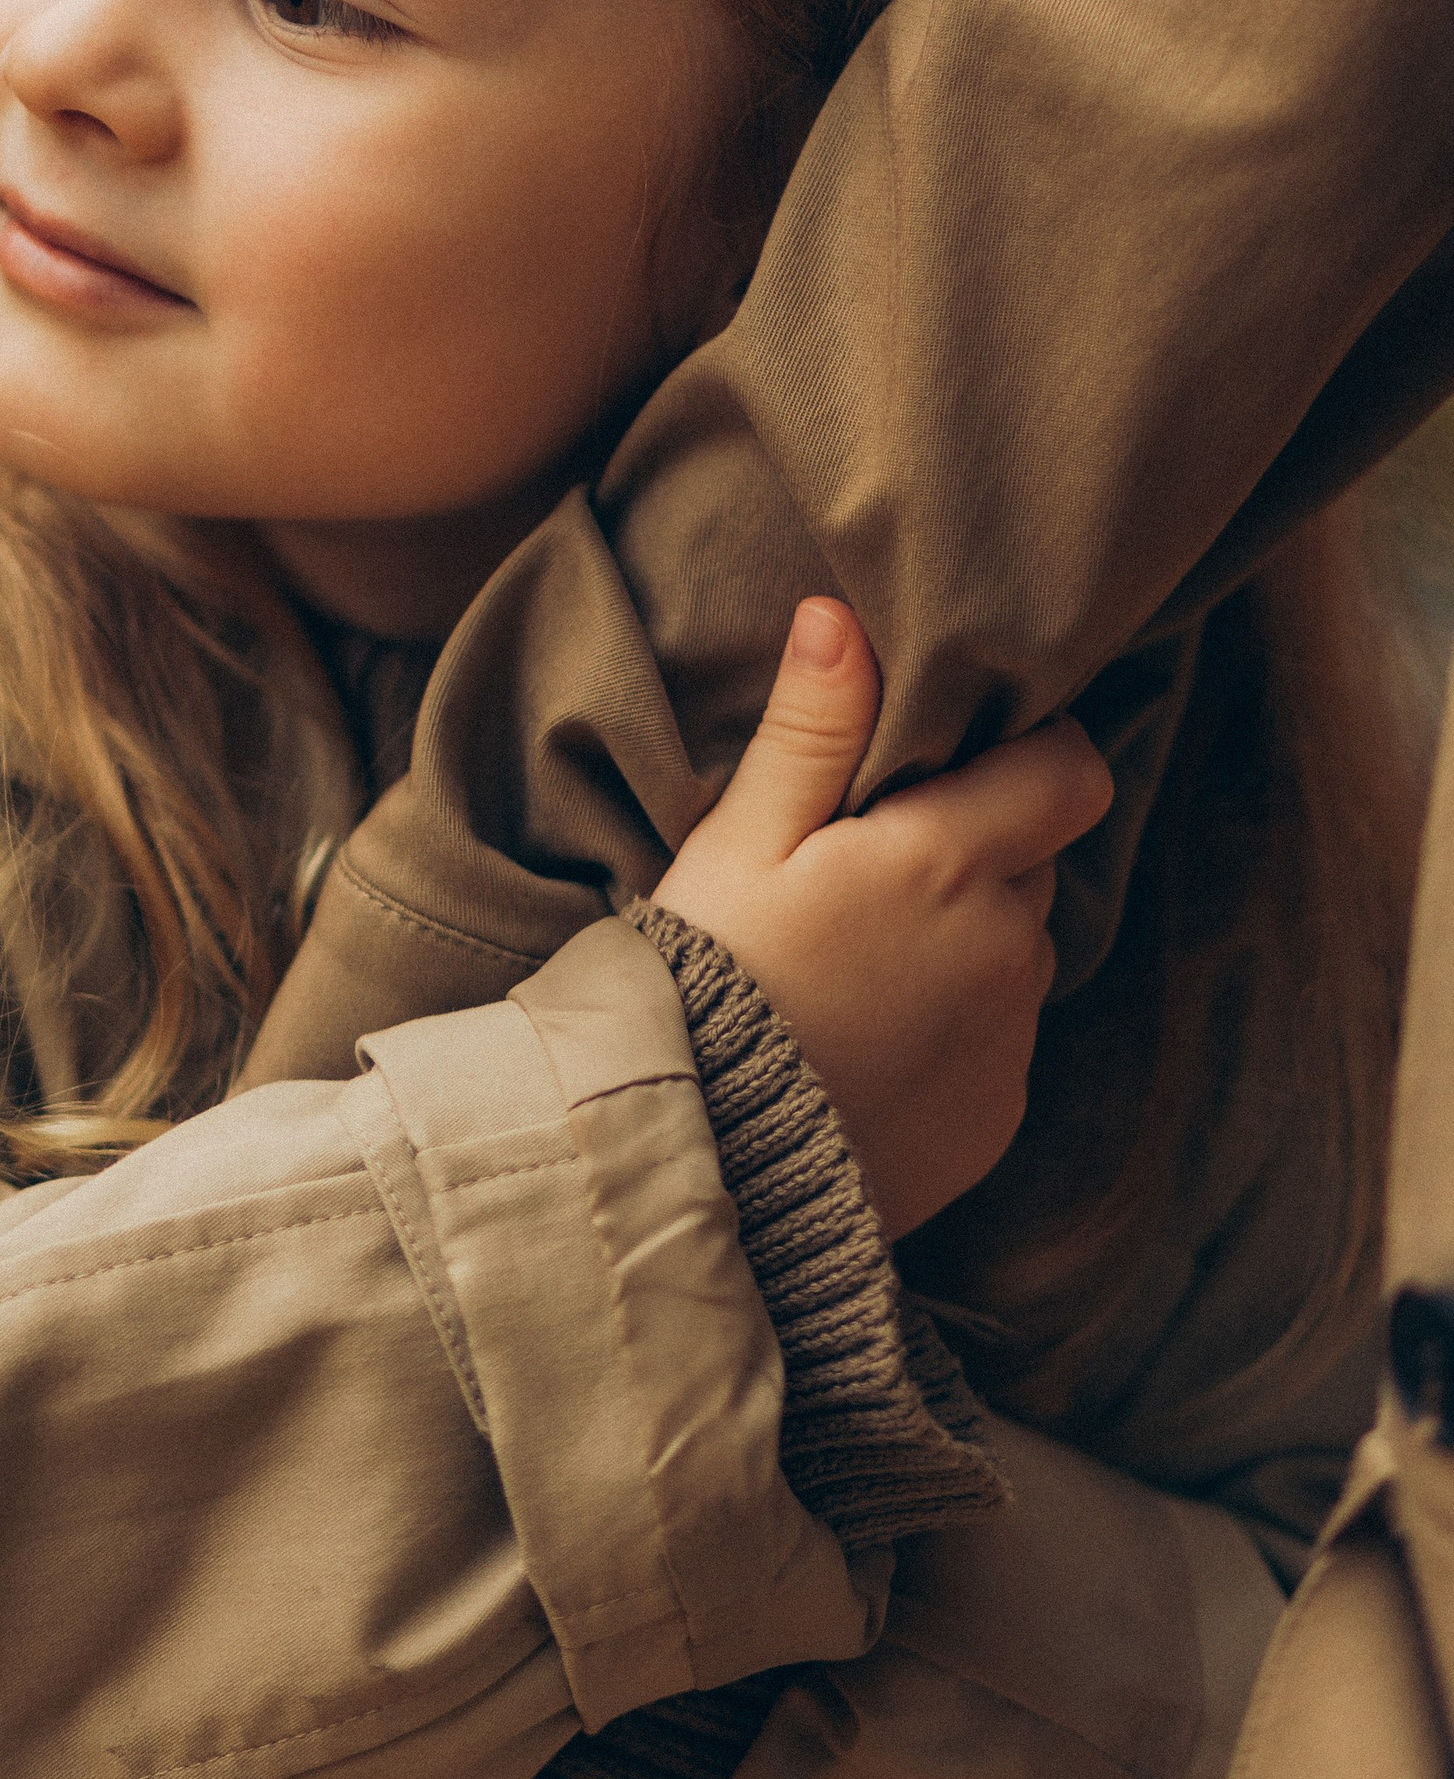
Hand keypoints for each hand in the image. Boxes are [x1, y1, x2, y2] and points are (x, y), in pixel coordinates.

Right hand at [652, 599, 1113, 1239]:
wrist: (706, 1162)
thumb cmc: (706, 979)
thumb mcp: (736, 843)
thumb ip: (810, 731)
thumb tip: (843, 617)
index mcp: (950, 861)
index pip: (1071, 772)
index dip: (1033, 754)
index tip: (959, 762)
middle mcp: (1008, 946)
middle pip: (1032, 861)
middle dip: (973, 852)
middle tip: (864, 873)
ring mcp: (1011, 1038)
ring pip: (1015, 951)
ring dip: (963, 941)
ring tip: (854, 966)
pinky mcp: (999, 1113)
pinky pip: (997, 1040)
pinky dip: (949, 1027)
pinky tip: (862, 1040)